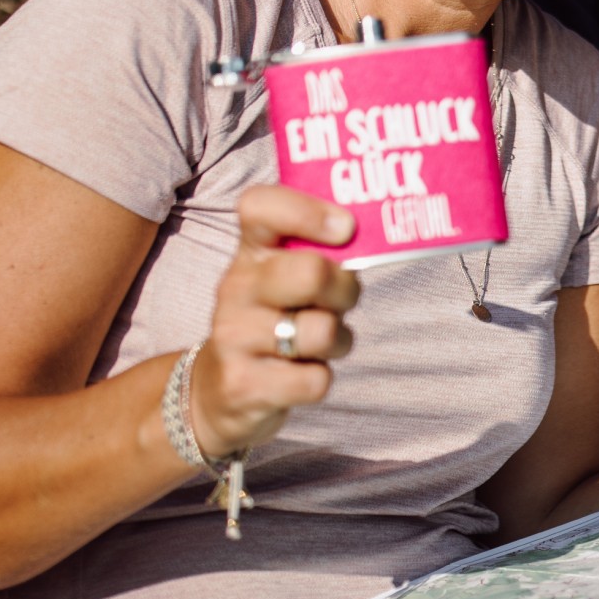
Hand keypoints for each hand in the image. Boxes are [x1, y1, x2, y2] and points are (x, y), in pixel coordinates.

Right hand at [191, 185, 361, 453]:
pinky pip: (315, 380)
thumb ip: (323, 254)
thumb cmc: (275, 321)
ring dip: (337, 340)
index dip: (308, 211)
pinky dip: (320, 379)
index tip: (345, 228)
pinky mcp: (242, 385)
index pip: (259, 206)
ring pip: (321, 331)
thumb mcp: (287, 279)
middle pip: (311, 272)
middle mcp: (235, 288)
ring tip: (320, 343)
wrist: (220, 392)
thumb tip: (379, 235)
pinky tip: (300, 374)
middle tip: (340, 302)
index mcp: (250, 253)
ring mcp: (233, 336)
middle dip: (345, 291)